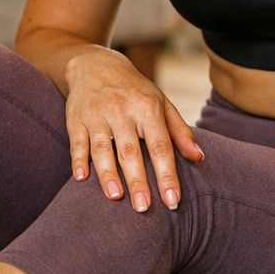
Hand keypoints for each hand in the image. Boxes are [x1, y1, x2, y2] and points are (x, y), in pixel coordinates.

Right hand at [63, 49, 203, 211]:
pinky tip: (80, 178)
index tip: (173, 201)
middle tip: (144, 209)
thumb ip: (179, 131)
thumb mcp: (161, 103)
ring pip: (102, 147)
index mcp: (148, 107)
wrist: (95, 64)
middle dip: (138, 181)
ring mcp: (97, 114)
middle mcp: (122, 110)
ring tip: (115, 196)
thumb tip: (199, 157)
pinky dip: (77, 159)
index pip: (160, 146)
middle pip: (131, 151)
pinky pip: (76, 141)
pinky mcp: (75, 118)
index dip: (167, 175)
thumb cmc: (135, 91)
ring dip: (108, 173)